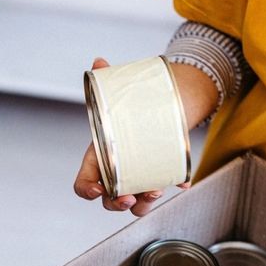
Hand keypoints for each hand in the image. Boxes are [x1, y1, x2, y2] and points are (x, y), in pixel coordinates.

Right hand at [73, 57, 191, 216]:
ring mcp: (137, 178)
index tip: (98, 191)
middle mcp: (116, 173)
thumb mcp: (118, 95)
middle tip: (130, 197)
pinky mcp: (157, 176)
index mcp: (100, 158)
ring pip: (136, 204)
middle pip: (109, 200)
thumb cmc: (131, 107)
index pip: (84, 184)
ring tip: (156, 189)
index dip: (87, 191)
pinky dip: (173, 186)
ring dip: (144, 203)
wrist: (159, 106)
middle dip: (118, 203)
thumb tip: (99, 62)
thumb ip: (106, 81)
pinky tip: (181, 180)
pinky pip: (163, 190)